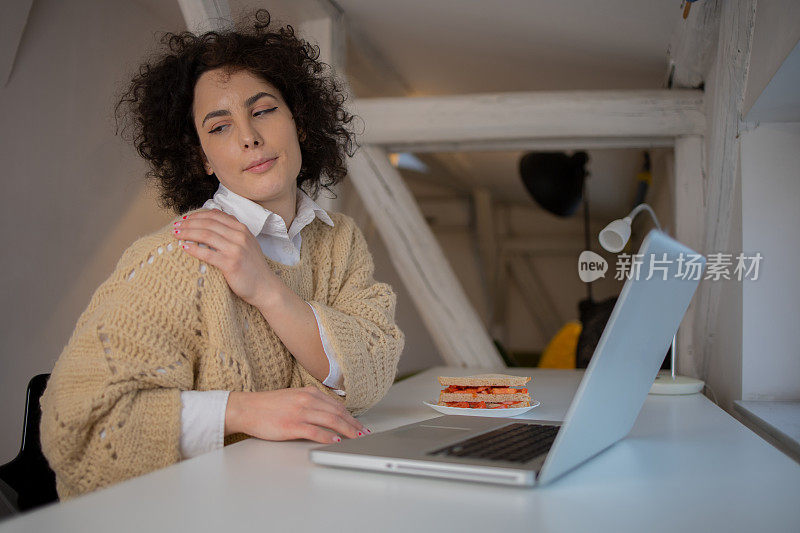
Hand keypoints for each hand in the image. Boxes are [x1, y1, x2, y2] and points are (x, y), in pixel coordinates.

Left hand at [173, 209, 275, 307]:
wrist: (265, 287)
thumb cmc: (252, 267)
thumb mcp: (246, 243)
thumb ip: (232, 231)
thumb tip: (211, 220)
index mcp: (242, 229)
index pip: (215, 215)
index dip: (197, 215)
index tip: (185, 218)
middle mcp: (240, 236)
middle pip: (208, 223)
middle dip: (189, 223)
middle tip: (176, 225)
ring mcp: (236, 249)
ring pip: (206, 235)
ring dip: (188, 233)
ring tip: (176, 234)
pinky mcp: (231, 264)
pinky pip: (207, 253)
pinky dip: (193, 249)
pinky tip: (184, 247)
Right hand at [225, 387, 369, 443]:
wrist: (246, 408)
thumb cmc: (268, 406)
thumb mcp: (294, 398)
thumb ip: (311, 403)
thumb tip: (329, 414)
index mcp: (309, 393)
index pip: (337, 405)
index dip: (351, 416)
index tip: (360, 425)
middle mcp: (307, 400)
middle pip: (338, 413)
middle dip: (354, 425)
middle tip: (364, 434)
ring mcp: (300, 412)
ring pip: (331, 421)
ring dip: (347, 431)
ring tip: (357, 439)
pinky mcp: (291, 425)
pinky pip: (315, 431)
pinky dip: (328, 437)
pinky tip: (336, 441)